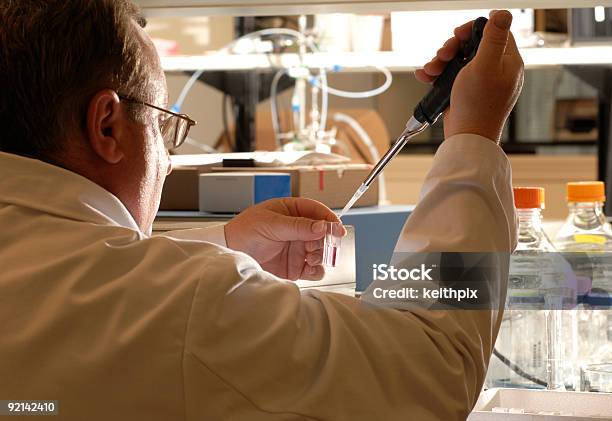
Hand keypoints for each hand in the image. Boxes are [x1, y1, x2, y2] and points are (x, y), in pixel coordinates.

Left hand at [224, 197, 345, 280]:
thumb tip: (323, 226)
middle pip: (323, 233)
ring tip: (311, 258)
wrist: (230, 254)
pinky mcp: (295, 267)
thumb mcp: (272, 224)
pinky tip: (309, 269)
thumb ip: (299, 226)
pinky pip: (314, 269)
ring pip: (321, 251)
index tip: (338, 229)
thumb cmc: (245, 231)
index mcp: (291, 212)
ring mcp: (297, 249)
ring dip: (322, 255)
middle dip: (326, 240)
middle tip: (322, 246)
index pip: (317, 212)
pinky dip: (317, 270)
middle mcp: (297, 230)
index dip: (329, 219)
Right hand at [415, 10, 523, 142]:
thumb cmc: (477, 107)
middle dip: (452, 47)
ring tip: (431, 70)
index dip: (473, 30)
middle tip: (442, 55)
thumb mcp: (485, 66)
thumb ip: (494, 38)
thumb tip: (503, 14)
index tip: (457, 35)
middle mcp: (496, 70)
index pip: (494, 31)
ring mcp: (481, 82)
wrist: (466, 138)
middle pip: (472, 45)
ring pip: (459, 60)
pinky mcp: (467, 92)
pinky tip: (427, 77)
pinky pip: (452, 75)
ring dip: (441, 61)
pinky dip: (438, 74)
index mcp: (507, 62)